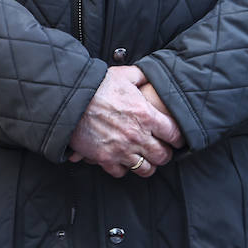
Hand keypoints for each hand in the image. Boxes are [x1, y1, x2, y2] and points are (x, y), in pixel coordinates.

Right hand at [67, 65, 183, 178]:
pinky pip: (121, 172)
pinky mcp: (105, 158)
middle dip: (163, 153)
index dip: (178, 138)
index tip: (175, 138)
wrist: (69, 98)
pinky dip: (123, 168)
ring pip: (145, 169)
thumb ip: (142, 76)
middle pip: (163, 156)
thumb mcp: (124, 74)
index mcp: (146, 115)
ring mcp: (121, 149)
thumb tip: (151, 76)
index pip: (175, 135)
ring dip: (146, 164)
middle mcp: (137, 135)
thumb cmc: (97, 85)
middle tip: (159, 149)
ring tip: (142, 157)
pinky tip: (121, 159)